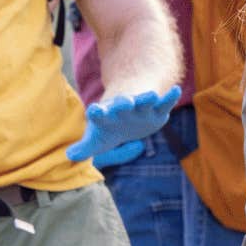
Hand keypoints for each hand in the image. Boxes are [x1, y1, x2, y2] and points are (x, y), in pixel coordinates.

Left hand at [65, 86, 180, 163]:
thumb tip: (69, 156)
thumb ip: (85, 147)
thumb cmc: (109, 127)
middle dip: (123, 104)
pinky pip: (164, 103)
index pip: (99, 114)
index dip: (97, 113)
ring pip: (143, 101)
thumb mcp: (98, 139)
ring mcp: (140, 107)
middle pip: (122, 105)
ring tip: (152, 95)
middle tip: (125, 102)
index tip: (93, 110)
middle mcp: (123, 108)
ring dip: (147, 98)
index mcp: (106, 116)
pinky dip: (170, 97)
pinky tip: (176, 90)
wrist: (127, 111)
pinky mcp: (156, 110)